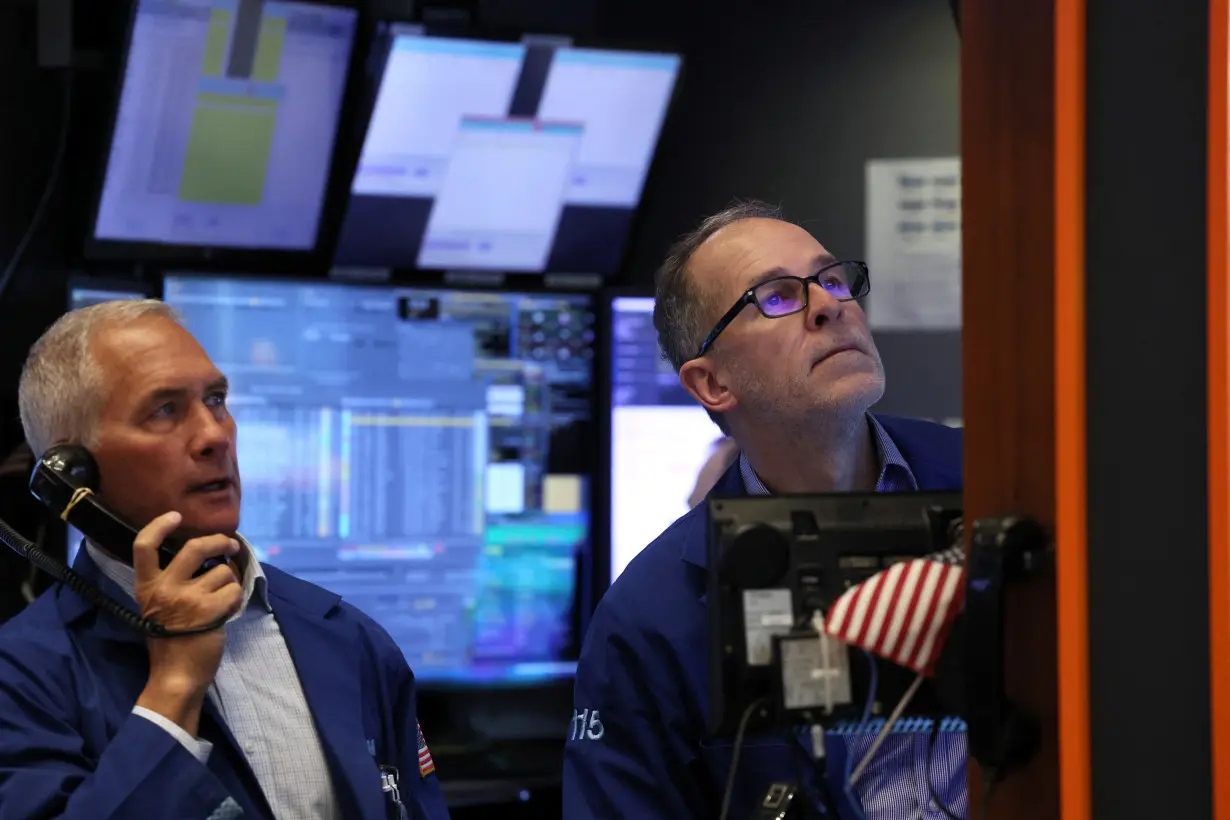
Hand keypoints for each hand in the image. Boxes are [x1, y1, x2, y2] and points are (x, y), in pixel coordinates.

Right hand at [132, 511, 241, 734]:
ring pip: (222, 572)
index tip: (175, 515)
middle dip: (219, 541)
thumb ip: (172, 583)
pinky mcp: (209, 610)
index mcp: (147, 587)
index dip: (158, 525)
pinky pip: (234, 590)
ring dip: (229, 583)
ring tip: (220, 601)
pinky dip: (235, 600)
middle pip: (194, 547)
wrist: (175, 675)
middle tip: (230, 545)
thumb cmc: (170, 641)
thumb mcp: (158, 608)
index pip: (143, 547)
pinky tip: (226, 612)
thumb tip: (204, 558)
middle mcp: (164, 588)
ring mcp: (187, 598)